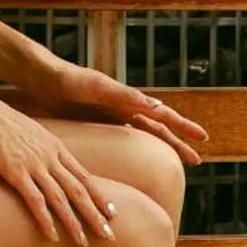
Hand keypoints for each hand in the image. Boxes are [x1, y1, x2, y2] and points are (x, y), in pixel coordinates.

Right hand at [0, 95, 113, 245]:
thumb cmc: (0, 120)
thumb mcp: (30, 132)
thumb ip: (42, 148)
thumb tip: (46, 160)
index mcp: (55, 147)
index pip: (84, 176)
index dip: (100, 196)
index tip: (112, 213)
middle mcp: (50, 157)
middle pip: (79, 190)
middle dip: (95, 215)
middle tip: (109, 235)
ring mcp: (34, 165)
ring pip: (61, 198)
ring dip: (74, 222)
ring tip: (84, 242)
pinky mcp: (15, 172)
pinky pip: (35, 200)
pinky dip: (46, 220)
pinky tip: (53, 236)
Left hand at [26, 60, 211, 166]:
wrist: (43, 79)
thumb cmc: (70, 80)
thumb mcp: (98, 87)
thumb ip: (125, 95)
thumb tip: (157, 105)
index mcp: (129, 101)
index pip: (163, 117)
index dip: (183, 128)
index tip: (203, 139)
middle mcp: (124, 110)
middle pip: (157, 132)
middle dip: (177, 145)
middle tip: (197, 161)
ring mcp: (110, 120)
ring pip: (142, 140)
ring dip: (158, 152)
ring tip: (172, 166)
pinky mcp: (95, 127)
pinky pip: (120, 145)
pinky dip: (132, 156)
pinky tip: (135, 167)